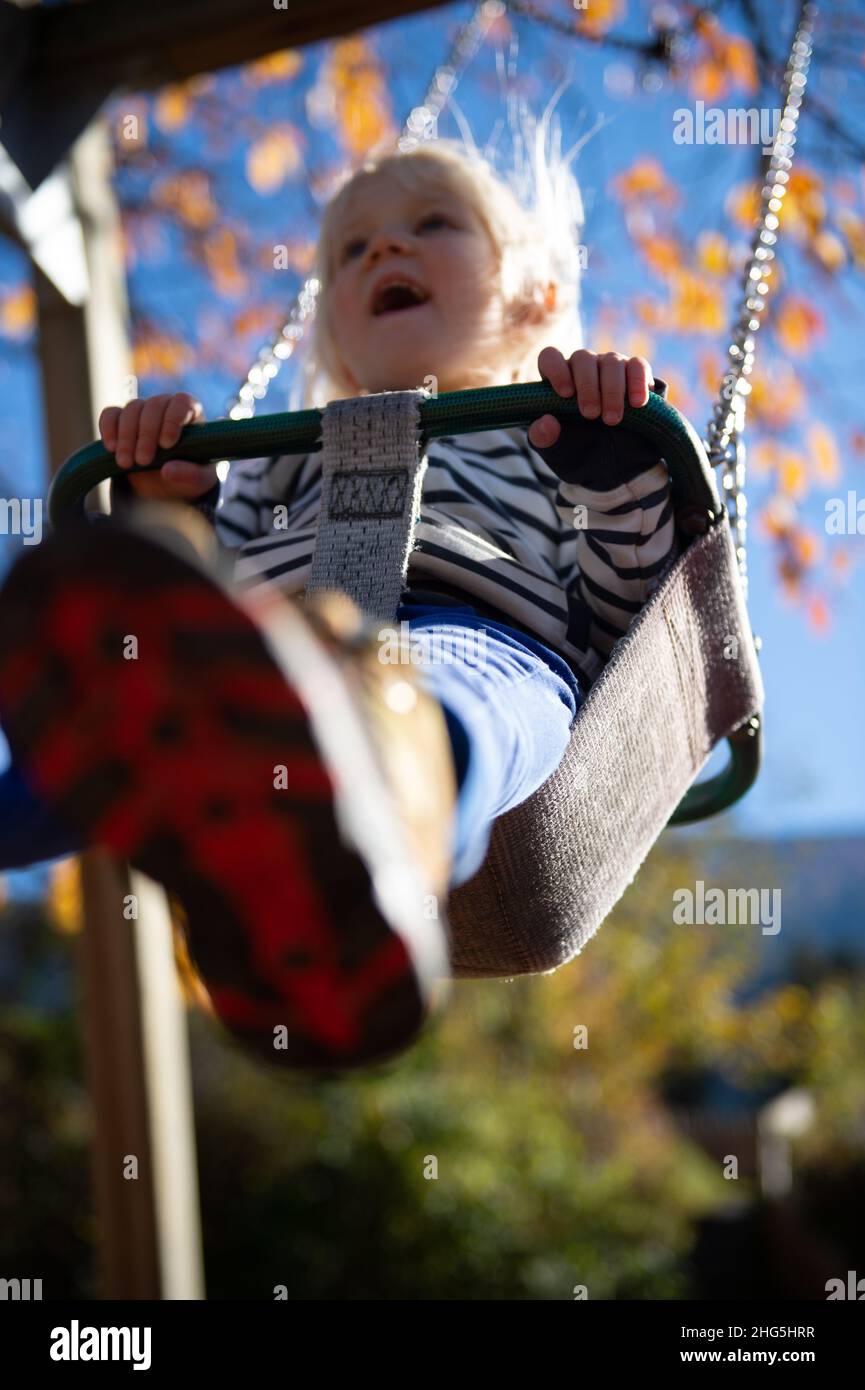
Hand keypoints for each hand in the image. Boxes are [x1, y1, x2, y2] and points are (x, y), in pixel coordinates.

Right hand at [98, 392, 217, 500]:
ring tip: (126, 463)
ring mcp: (142, 411)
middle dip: (146, 435)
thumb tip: (167, 471)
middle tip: (143, 461)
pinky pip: (110, 414)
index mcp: (190, 413)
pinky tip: (111, 448)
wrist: (166, 484)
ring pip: (131, 409)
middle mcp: (166, 406)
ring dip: (126, 436)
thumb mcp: (199, 481)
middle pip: (153, 406)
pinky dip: (108, 429)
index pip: (181, 403)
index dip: (172, 421)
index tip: (166, 444)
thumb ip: (191, 476)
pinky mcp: (120, 420)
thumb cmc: (189, 475)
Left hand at [528, 348, 654, 450]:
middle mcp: (584, 369)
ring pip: (611, 362)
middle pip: (583, 358)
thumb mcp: (559, 452)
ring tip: (612, 419)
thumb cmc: (582, 454)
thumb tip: (546, 421)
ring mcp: (611, 368)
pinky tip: (637, 404)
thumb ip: (544, 439)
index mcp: (559, 381)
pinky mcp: (636, 374)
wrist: (620, 466)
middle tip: (591, 415)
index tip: (565, 393)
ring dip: (612, 390)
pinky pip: (637, 366)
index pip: (550, 357)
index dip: (556, 369)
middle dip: (587, 386)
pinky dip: (638, 383)